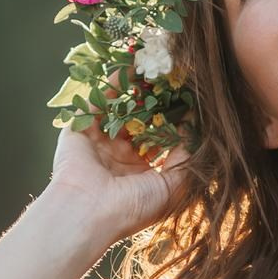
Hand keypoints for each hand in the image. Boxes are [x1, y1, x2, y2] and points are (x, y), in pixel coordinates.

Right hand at [46, 63, 197, 248]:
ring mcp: (99, 140)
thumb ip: (186, 158)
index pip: (162, 140)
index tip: (193, 101)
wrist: (88, 212)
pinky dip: (116, 83)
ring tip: (158, 68)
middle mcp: (119, 155)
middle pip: (142, 120)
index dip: (177, 122)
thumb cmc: (132, 207)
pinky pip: (101, 99)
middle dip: (159, 102)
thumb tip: (196, 128)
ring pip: (122, 108)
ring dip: (139, 89)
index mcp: (140, 173)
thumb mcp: (172, 186)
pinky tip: (133, 67)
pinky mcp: (81, 127)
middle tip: (177, 81)